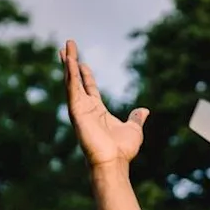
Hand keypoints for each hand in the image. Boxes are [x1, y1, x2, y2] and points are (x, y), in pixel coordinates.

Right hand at [61, 39, 148, 169]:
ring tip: (65, 47)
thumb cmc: (122, 150)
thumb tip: (144, 111)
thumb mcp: (134, 129)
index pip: (89, 87)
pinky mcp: (77, 111)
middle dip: (71, 63)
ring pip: (72, 81)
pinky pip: (72, 89)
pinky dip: (70, 75)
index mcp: (97, 111)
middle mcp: (86, 108)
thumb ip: (136, 118)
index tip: (81, 61)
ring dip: (69, 64)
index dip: (84, 74)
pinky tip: (69, 61)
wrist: (114, 162)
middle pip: (76, 80)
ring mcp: (80, 109)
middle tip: (66, 47)